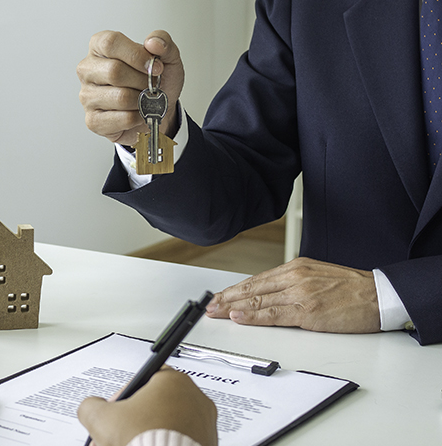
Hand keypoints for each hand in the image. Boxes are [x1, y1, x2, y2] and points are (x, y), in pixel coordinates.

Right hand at [77, 30, 184, 145]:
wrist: (158, 109)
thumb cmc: (156, 80)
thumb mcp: (166, 55)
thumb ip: (162, 41)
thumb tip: (153, 42)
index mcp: (99, 47)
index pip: (110, 43)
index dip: (136, 55)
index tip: (156, 66)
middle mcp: (87, 70)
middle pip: (114, 71)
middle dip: (143, 81)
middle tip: (152, 85)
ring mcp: (87, 96)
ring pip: (121, 97)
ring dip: (143, 100)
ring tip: (145, 98)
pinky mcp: (93, 120)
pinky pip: (124, 118)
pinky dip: (140, 117)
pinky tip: (138, 112)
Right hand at [77, 367, 216, 445]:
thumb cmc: (142, 441)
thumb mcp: (100, 418)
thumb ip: (91, 405)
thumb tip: (91, 408)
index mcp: (173, 381)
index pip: (144, 378)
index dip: (125, 395)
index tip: (116, 411)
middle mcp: (195, 399)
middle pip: (156, 403)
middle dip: (134, 419)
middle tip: (121, 433)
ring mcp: (205, 424)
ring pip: (170, 423)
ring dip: (150, 432)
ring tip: (132, 444)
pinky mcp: (208, 444)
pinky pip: (183, 440)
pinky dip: (167, 444)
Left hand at [205, 257, 379, 332]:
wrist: (378, 295)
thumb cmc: (351, 288)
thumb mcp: (316, 276)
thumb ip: (293, 282)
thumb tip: (270, 294)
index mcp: (295, 267)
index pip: (257, 280)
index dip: (235, 290)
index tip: (220, 296)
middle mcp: (293, 277)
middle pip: (252, 289)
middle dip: (228, 298)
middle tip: (210, 305)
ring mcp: (299, 293)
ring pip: (258, 301)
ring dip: (233, 308)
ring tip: (216, 312)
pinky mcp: (307, 311)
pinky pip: (274, 315)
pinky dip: (253, 317)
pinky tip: (239, 318)